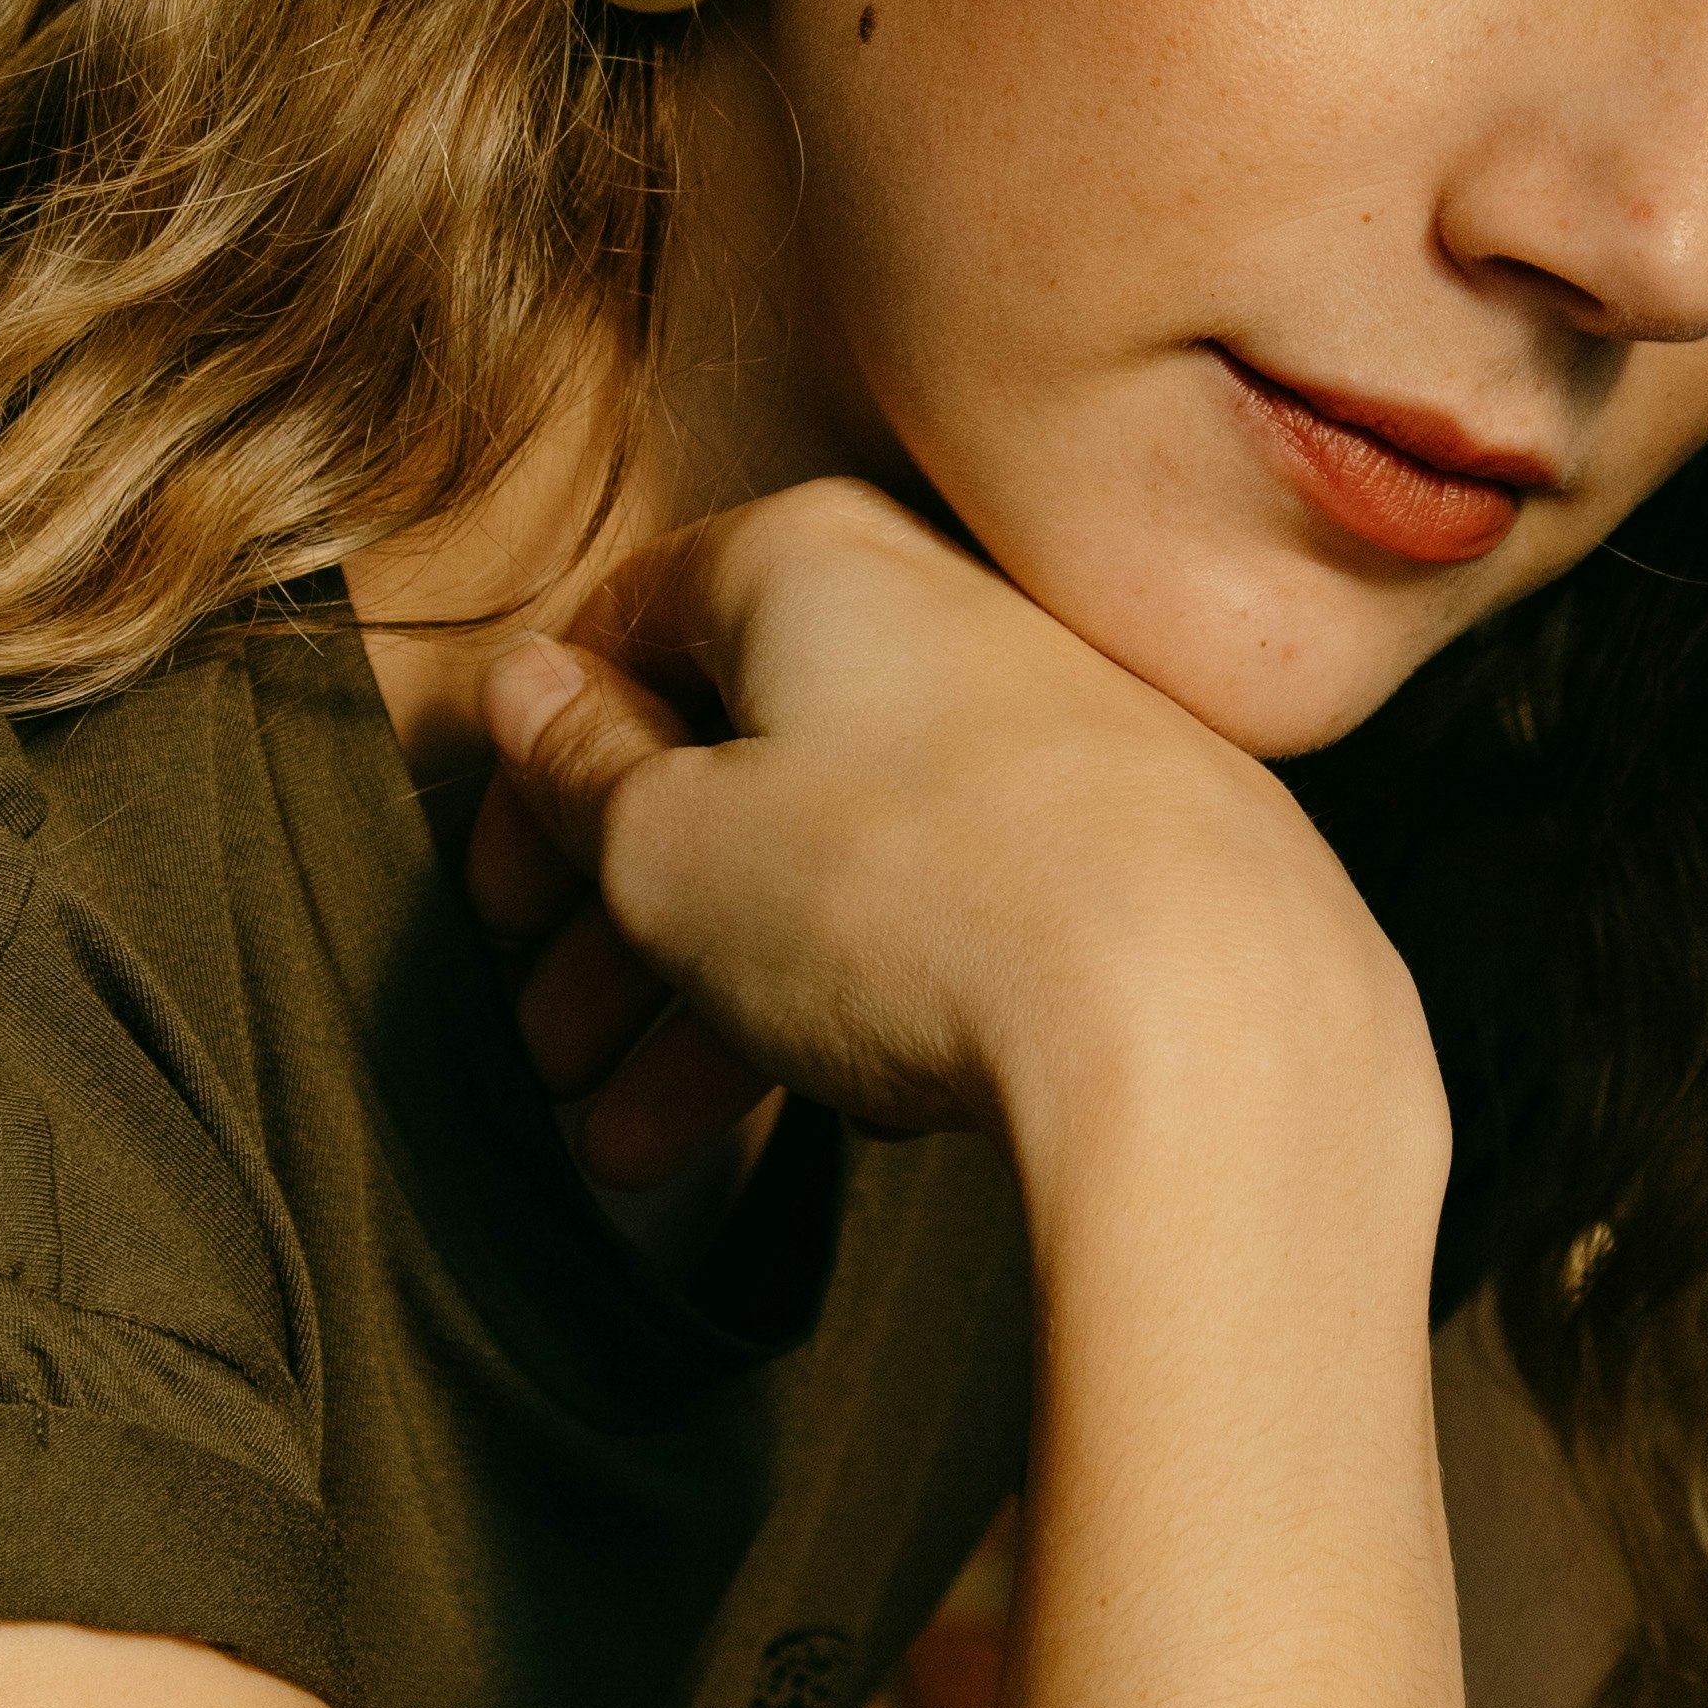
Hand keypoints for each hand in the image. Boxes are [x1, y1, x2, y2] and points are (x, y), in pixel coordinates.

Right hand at [463, 474, 1426, 1188]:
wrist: (1207, 1020)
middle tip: (557, 1052)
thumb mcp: (666, 846)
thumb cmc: (914, 902)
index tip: (499, 896)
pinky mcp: (1135, 859)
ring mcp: (1054, 740)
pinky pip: (955, 917)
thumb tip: (537, 697)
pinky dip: (863, 1007)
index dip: (535, 775)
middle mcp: (945, 619)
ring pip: (836, 862)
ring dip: (714, 1006)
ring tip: (640, 1148)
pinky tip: (819, 1118)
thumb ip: (579, 771)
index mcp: (812, 560)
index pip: (627, 635)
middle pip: (732, 766)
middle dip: (618, 931)